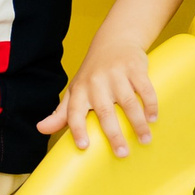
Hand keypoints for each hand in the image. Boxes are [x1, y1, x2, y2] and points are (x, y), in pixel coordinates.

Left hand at [38, 43, 157, 156]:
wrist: (114, 41)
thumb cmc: (92, 74)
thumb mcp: (75, 91)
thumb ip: (61, 113)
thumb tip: (41, 129)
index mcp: (79, 91)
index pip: (74, 112)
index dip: (77, 129)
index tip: (83, 146)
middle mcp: (96, 83)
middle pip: (104, 112)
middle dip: (113, 134)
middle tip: (122, 154)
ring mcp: (116, 74)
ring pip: (127, 102)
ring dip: (138, 123)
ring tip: (145, 140)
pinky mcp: (134, 68)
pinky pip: (144, 88)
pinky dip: (150, 104)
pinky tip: (153, 118)